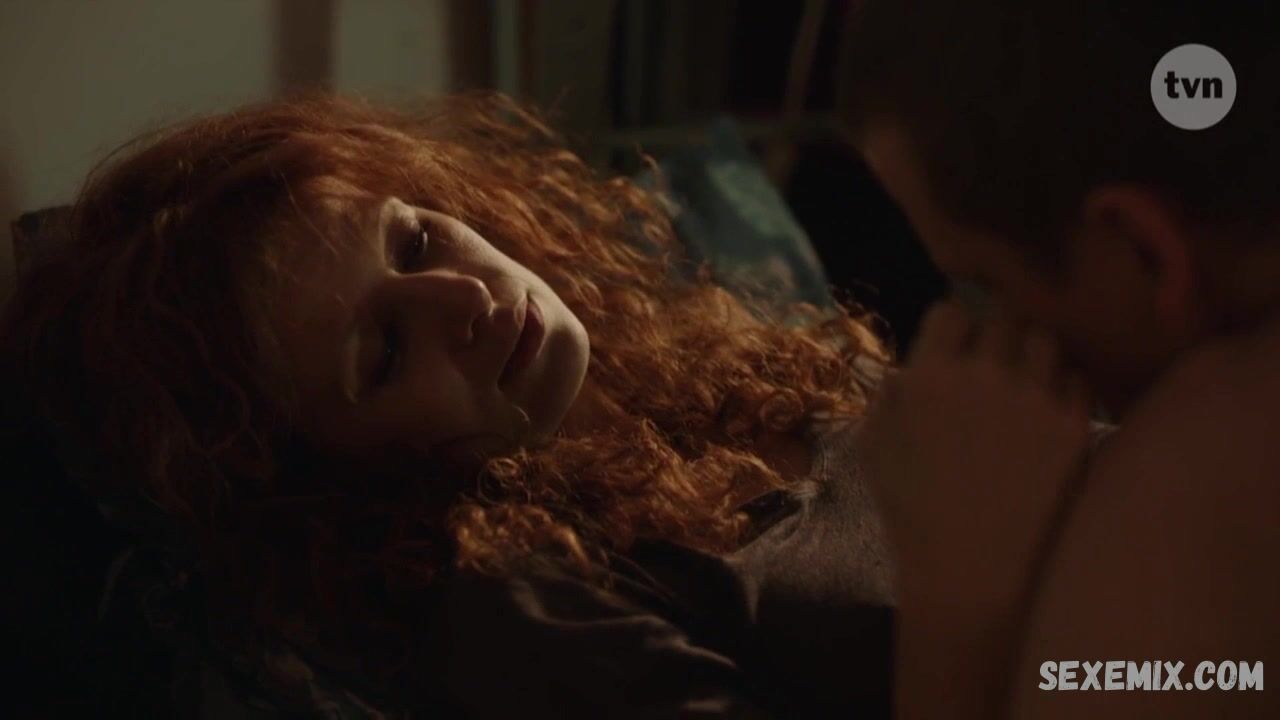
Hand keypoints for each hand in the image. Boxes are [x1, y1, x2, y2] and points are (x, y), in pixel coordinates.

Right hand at [855, 300, 1092, 607]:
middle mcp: (985, 374)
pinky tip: (1049, 412)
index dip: (951, 328)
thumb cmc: (911, 510)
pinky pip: (1077, 378)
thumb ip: (887, 396)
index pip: (950, 311)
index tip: (953, 347)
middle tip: (993, 365)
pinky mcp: (1074, 425)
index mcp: (929, 375)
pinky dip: (1063, 387)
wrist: (970, 569)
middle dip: (994, 338)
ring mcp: (1035, 398)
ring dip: (1033, 354)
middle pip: (1001, 319)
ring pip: (1045, 340)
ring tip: (1027, 382)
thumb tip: (908, 369)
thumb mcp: (873, 447)